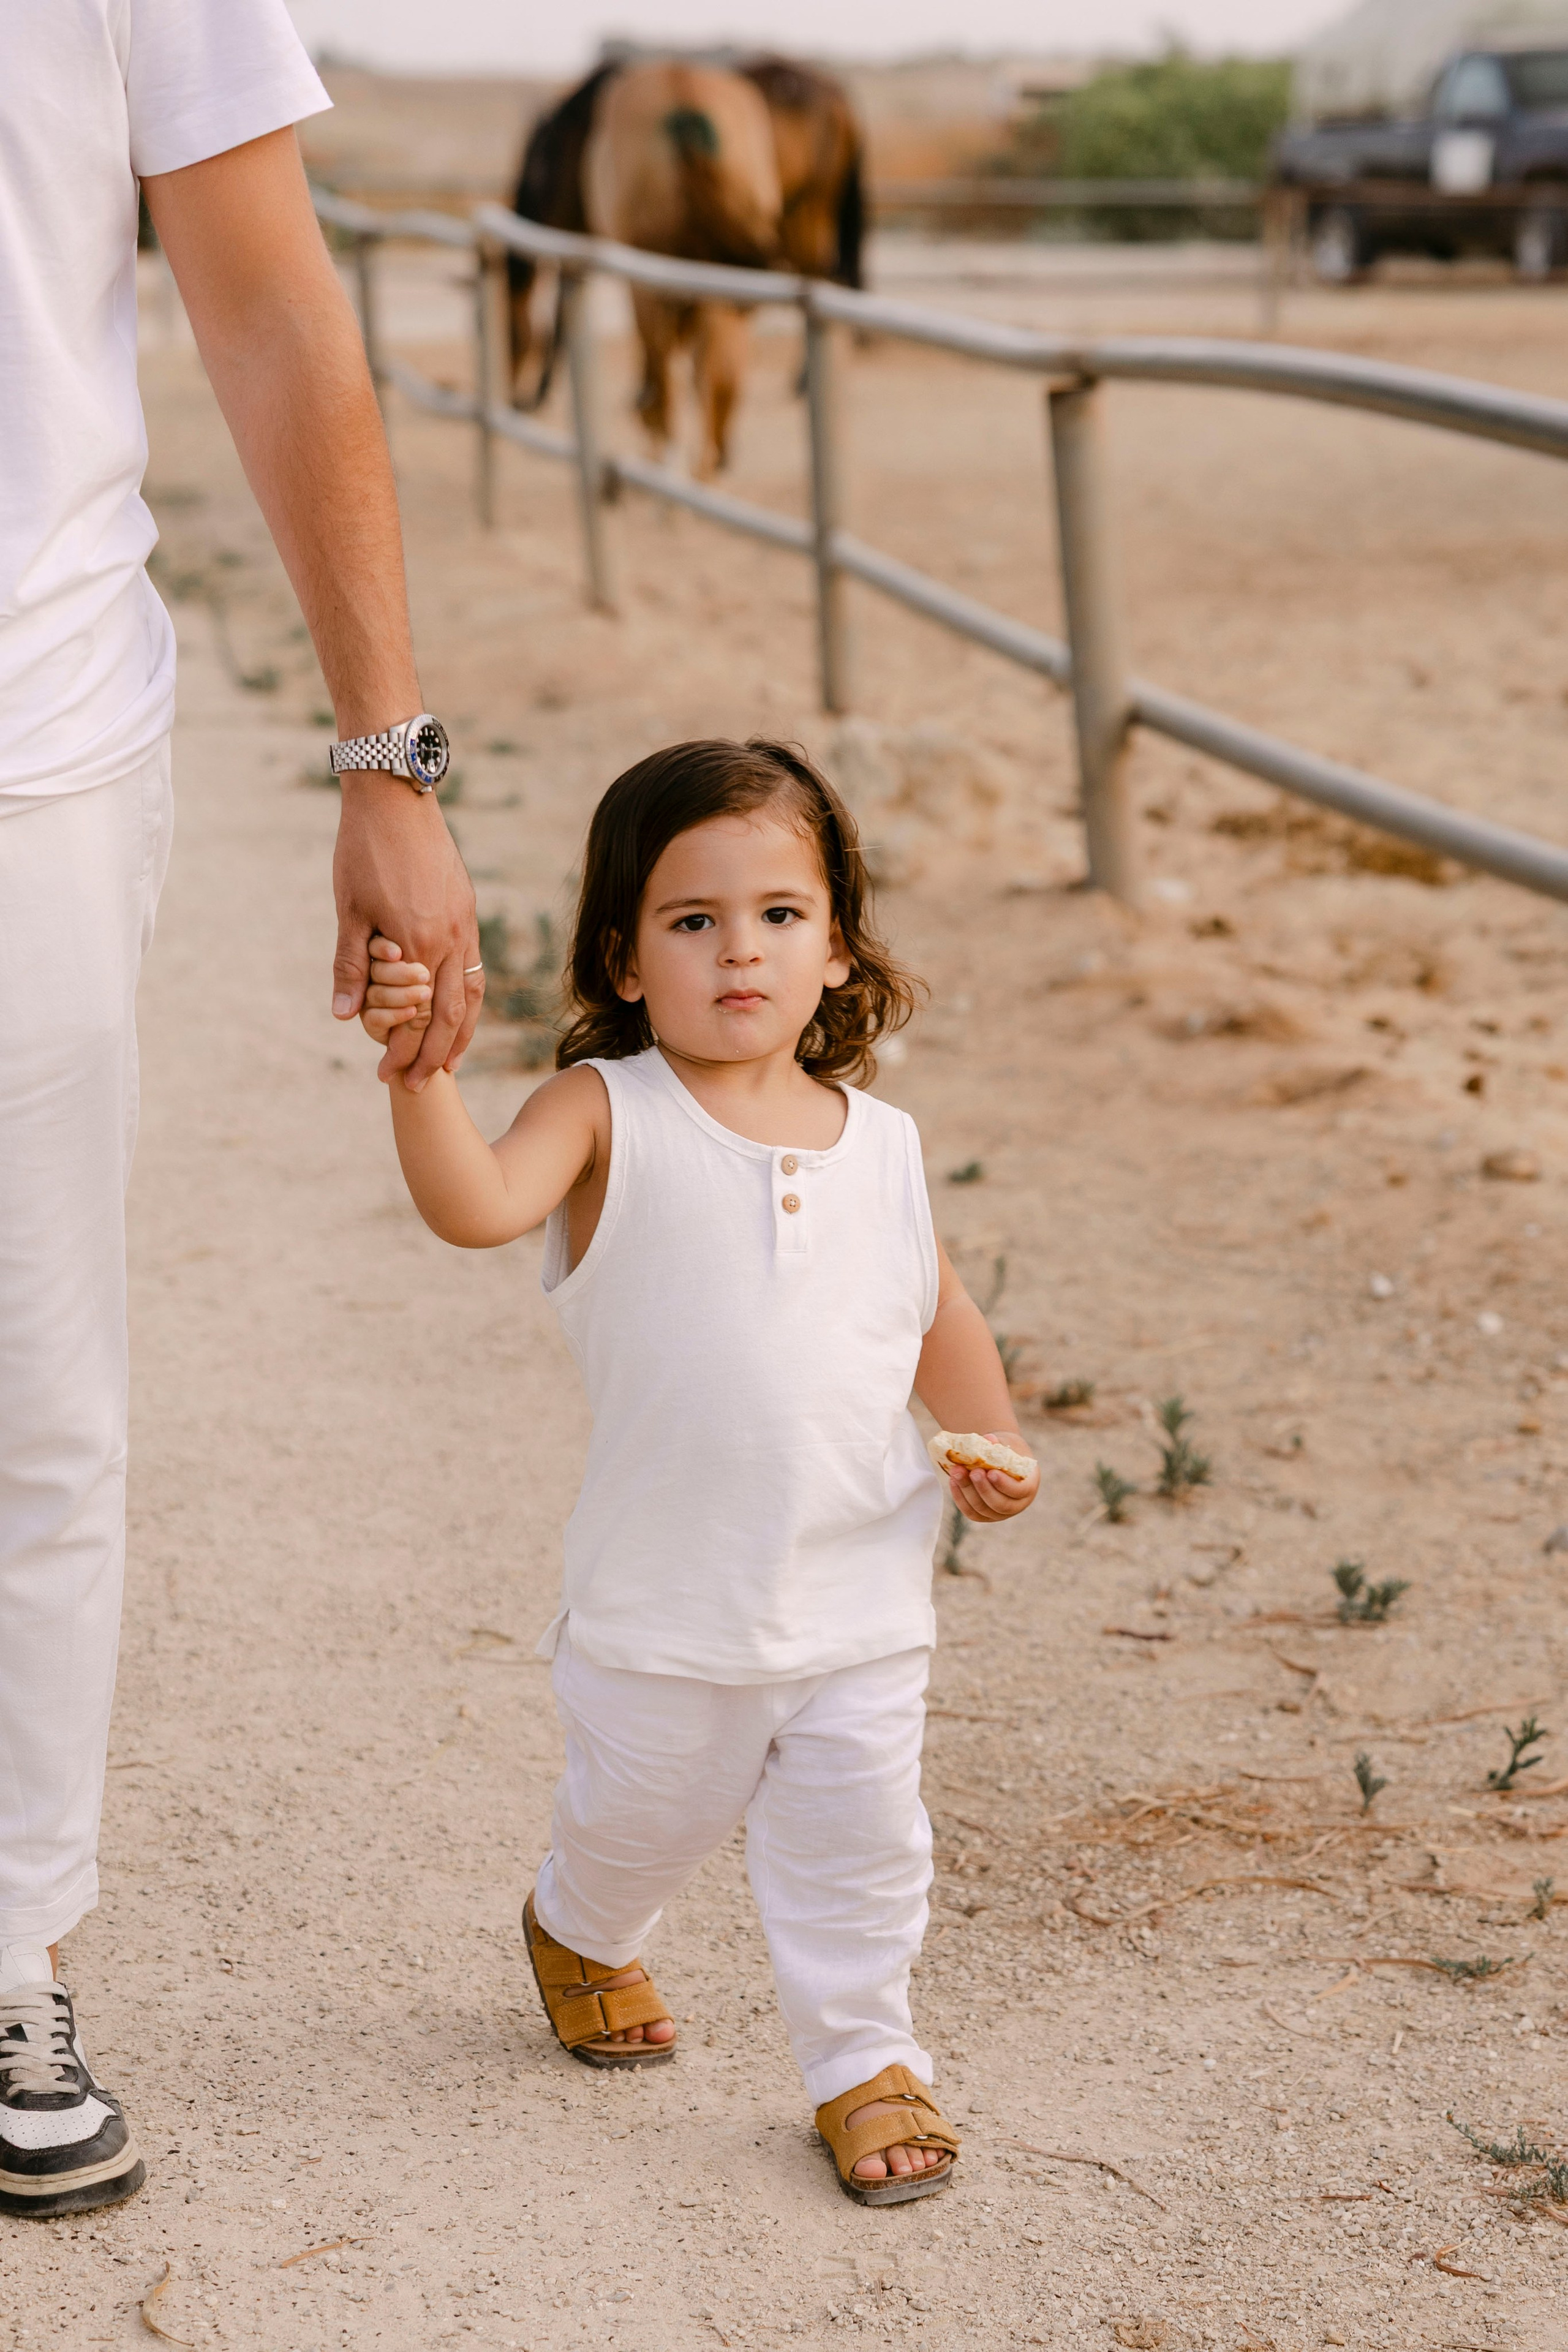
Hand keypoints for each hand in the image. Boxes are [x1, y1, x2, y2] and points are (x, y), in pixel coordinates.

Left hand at [332, 778, 482, 1089]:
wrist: (396, 797)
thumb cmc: (363, 851)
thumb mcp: (348, 910)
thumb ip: (350, 965)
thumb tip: (343, 1016)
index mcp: (416, 942)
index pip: (415, 1015)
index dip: (402, 1050)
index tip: (387, 1076)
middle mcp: (449, 939)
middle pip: (449, 1015)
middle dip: (432, 1055)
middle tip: (416, 1086)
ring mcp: (464, 925)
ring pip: (470, 994)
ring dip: (459, 1035)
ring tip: (447, 1064)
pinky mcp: (467, 911)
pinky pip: (474, 968)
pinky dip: (467, 1000)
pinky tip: (458, 1013)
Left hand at [946, 1433, 1039, 1525]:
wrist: (999, 1459)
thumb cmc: (1006, 1451)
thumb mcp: (1007, 1444)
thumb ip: (998, 1444)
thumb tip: (988, 1439)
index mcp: (1028, 1487)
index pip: (1018, 1491)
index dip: (1004, 1484)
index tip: (990, 1472)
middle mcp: (1017, 1505)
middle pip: (999, 1504)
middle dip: (983, 1488)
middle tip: (972, 1472)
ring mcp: (1000, 1514)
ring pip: (982, 1509)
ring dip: (967, 1491)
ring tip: (956, 1472)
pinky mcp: (984, 1515)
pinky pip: (971, 1512)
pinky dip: (960, 1498)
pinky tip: (953, 1481)